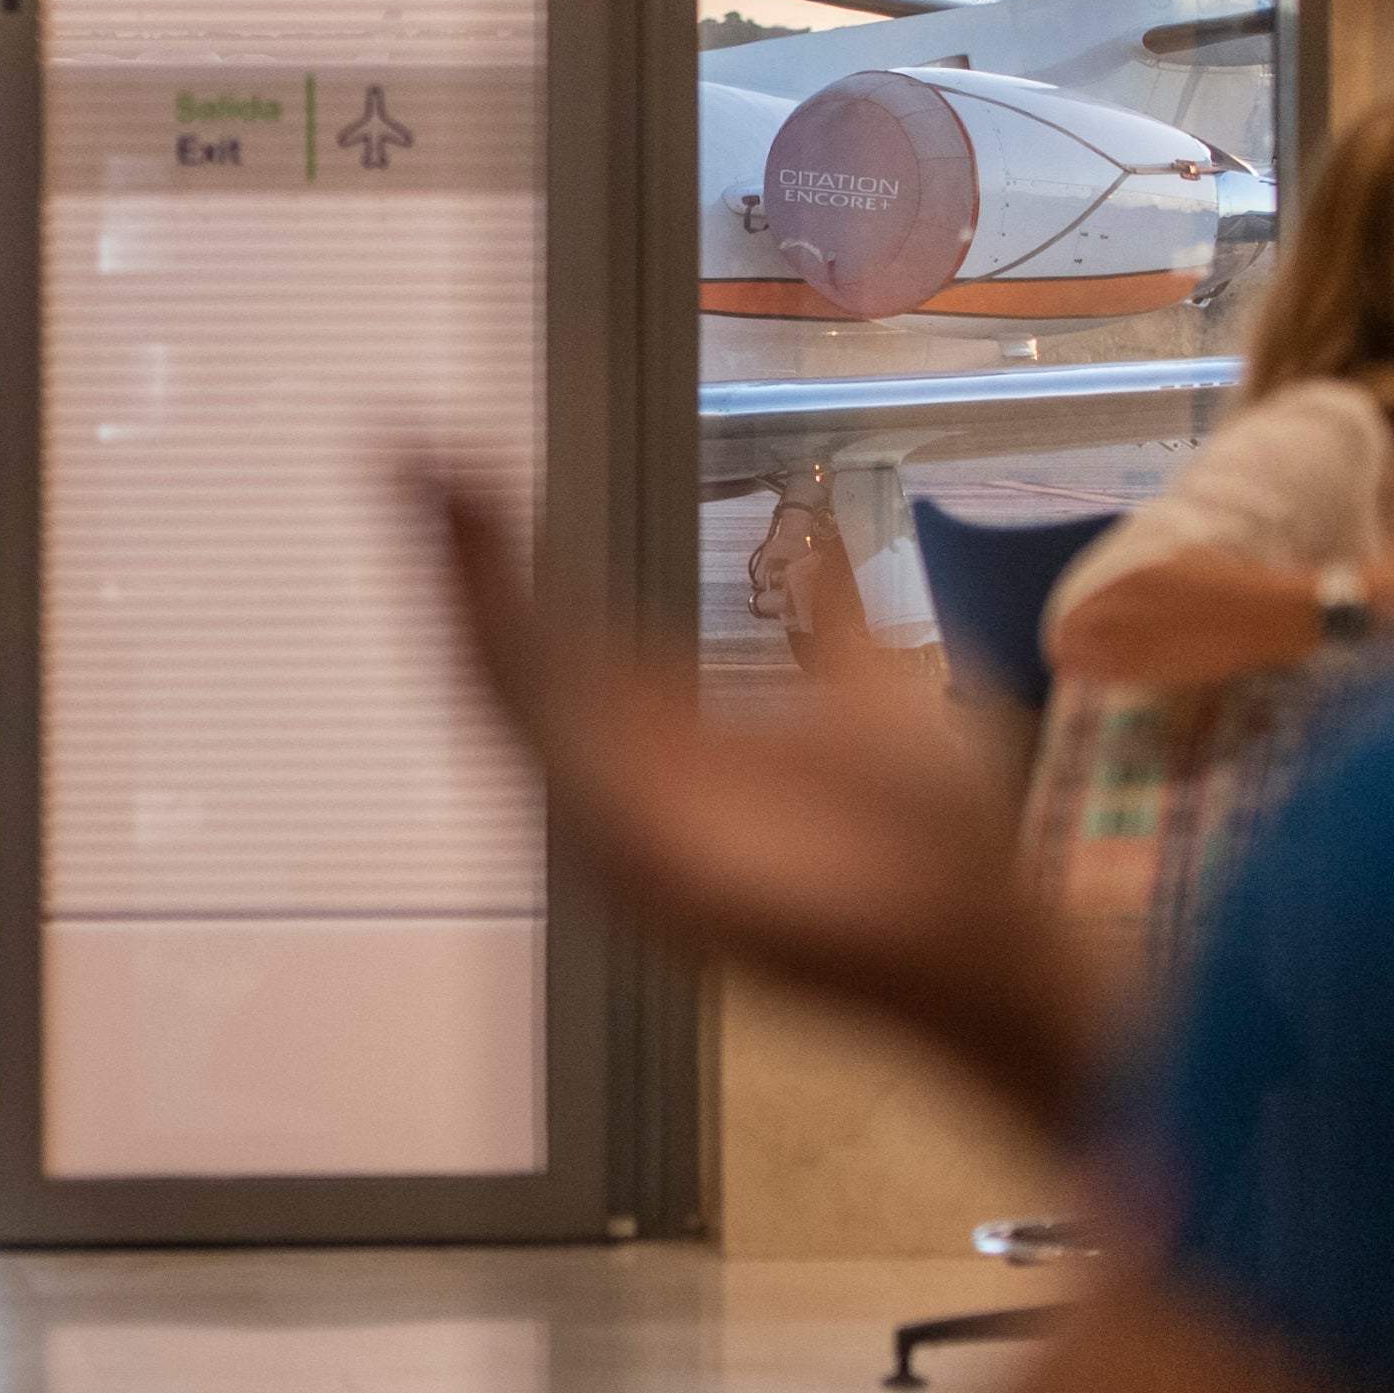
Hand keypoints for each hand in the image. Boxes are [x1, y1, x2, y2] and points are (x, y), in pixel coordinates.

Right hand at [416, 471, 1083, 1127]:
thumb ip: (826, 614)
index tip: (465, 473)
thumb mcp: (870, 686)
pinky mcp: (628, 855)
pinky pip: (549, 751)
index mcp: (666, 744)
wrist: (979, 932)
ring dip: (464, 598)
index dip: (503, 561)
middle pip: (507, 664)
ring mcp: (617, 825)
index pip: (556, 639)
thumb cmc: (933, 843)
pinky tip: (484, 589)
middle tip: (414, 460)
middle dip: (457, 564)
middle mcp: (624, 785)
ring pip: (507, 698)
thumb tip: (814, 527)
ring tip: (437, 497)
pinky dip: (509, 661)